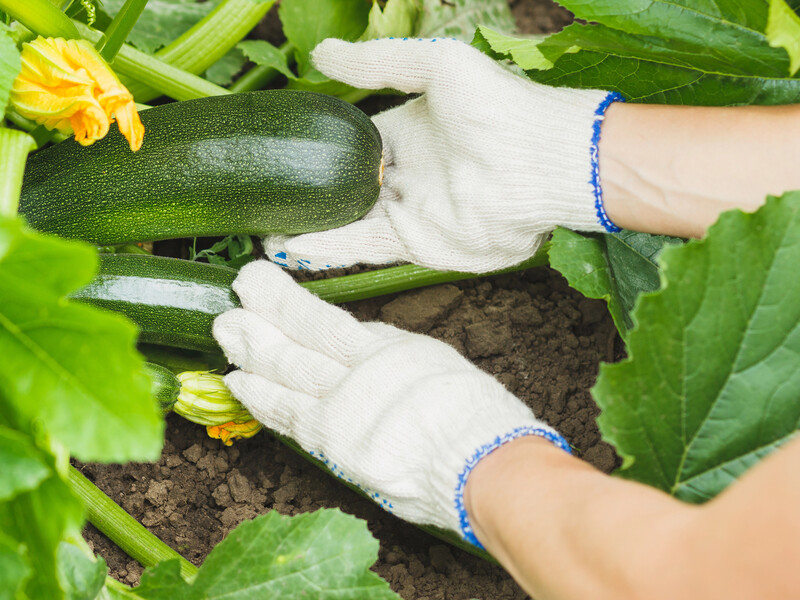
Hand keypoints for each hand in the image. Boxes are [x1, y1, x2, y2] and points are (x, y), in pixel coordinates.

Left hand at [213, 261, 569, 545]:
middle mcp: (359, 380)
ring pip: (287, 381)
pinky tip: (240, 386)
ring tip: (225, 336)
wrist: (486, 468)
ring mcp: (344, 416)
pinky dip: (265, 403)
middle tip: (228, 303)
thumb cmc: (477, 419)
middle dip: (260, 325)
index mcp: (387, 353)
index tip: (258, 285)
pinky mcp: (339, 451)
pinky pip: (292, 422)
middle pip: (297, 348)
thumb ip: (390, 353)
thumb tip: (357, 344)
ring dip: (252, 359)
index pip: (322, 323)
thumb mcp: (434, 365)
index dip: (285, 304)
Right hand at [265, 37, 620, 273]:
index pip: (351, 144)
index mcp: (408, 132)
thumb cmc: (498, 106)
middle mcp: (406, 175)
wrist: (542, 161)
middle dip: (307, 199)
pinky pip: (363, 249)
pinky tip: (291, 250)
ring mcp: (411, 213)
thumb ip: (378, 63)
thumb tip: (320, 54)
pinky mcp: (419, 245)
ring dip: (308, 230)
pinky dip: (328, 251)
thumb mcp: (435, 66)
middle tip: (263, 202)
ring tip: (264, 234)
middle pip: (344, 190)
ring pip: (347, 224)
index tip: (281, 154)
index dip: (317, 151)